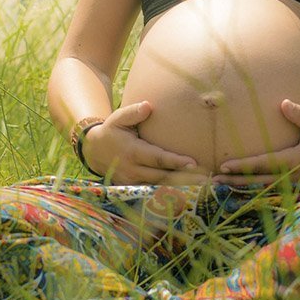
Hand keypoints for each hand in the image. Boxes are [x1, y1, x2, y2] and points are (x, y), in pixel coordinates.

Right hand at [82, 101, 209, 185]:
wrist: (93, 151)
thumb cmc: (112, 130)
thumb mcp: (118, 118)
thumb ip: (133, 112)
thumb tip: (148, 106)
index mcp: (132, 152)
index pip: (157, 158)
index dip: (175, 161)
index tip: (193, 162)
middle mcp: (133, 170)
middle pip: (162, 176)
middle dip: (185, 179)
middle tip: (206, 180)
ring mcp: (133, 182)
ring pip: (160, 187)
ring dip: (181, 188)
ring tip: (203, 188)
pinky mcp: (133, 188)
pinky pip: (154, 192)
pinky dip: (170, 193)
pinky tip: (188, 193)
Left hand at [214, 99, 299, 185]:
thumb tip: (283, 103)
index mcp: (294, 160)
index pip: (264, 164)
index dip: (243, 165)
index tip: (224, 166)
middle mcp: (290, 177)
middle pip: (257, 181)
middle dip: (235, 181)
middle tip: (213, 180)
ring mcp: (291, 187)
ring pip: (261, 189)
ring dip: (240, 188)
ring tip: (219, 186)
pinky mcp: (292, 191)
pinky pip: (269, 192)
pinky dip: (252, 192)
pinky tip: (237, 191)